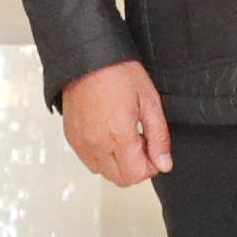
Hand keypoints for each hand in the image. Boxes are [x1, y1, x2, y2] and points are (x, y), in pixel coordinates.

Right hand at [59, 60, 173, 187]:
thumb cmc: (117, 72)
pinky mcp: (72, 137)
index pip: (137, 175)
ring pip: (104, 172)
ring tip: (123, 136)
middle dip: (135, 167)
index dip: (151, 166)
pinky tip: (108, 133)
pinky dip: (101, 155)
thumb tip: (164, 163)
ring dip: (118, 163)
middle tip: (140, 141)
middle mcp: (96, 144)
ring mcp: (81, 143)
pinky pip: (89, 160)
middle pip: (121, 179)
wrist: (87, 57)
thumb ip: (159, 137)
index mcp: (118, 136)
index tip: (153, 148)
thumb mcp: (149, 101)